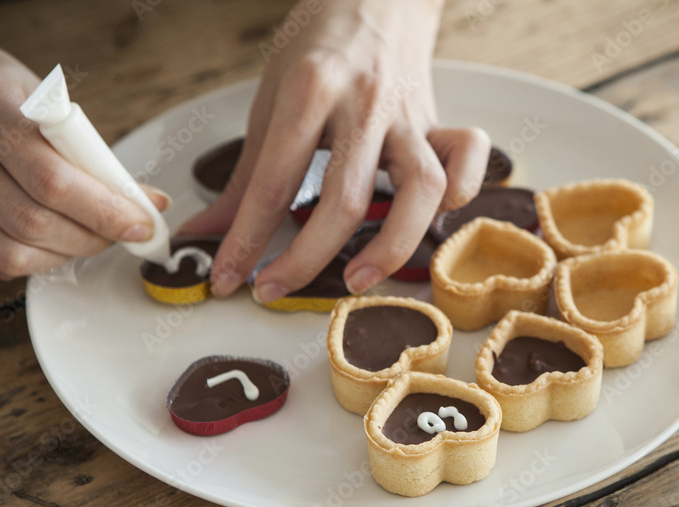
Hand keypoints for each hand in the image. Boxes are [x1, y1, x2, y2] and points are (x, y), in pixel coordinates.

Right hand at [0, 18, 168, 278]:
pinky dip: (31, 260)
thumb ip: (83, 148)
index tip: (142, 222)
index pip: (52, 178)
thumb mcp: (35, 95)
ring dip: (64, 255)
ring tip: (90, 238)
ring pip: (8, 251)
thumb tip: (143, 199)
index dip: (105, 210)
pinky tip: (51, 244)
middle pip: (32, 221)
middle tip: (122, 233)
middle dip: (92, 237)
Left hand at [178, 0, 489, 299]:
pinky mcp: (440, 123)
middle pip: (344, 200)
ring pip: (420, 190)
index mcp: (310, 89)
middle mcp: (364, 103)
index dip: (246, 241)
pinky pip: (467, 160)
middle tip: (274, 288)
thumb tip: (211, 230)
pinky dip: (460, 194)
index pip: (274, 182)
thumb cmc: (320, 46)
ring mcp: (409, 115)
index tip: (227, 278)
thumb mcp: (271, 97)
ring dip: (391, 246)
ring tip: (356, 279)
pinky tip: (430, 222)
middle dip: (305, 259)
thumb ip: (248, 172)